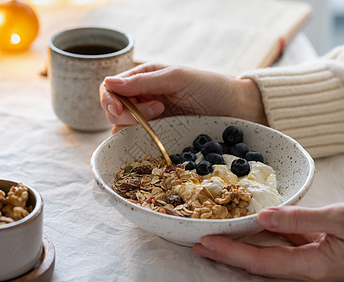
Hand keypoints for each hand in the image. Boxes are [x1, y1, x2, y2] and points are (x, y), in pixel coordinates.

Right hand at [100, 63, 266, 132]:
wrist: (236, 109)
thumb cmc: (210, 86)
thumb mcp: (176, 77)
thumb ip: (143, 81)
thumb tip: (107, 83)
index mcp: (144, 78)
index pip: (111, 88)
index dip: (109, 99)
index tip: (119, 108)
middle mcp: (143, 99)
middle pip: (113, 110)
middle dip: (128, 113)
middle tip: (158, 109)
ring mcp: (150, 119)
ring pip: (123, 128)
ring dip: (136, 126)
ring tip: (164, 117)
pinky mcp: (159, 136)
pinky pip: (138, 142)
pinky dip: (141, 142)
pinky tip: (158, 137)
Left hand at [192, 200, 343, 281]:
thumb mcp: (341, 219)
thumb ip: (300, 219)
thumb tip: (262, 217)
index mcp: (314, 266)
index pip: (262, 262)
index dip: (232, 253)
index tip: (206, 243)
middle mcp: (309, 267)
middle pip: (259, 262)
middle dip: (228, 254)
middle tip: (200, 245)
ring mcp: (312, 259)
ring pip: (269, 253)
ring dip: (243, 245)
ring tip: (218, 237)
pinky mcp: (317, 248)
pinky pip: (284, 243)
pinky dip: (265, 235)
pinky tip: (252, 227)